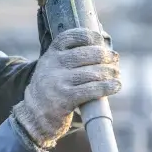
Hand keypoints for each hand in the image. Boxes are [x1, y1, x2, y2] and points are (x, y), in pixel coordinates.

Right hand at [12, 28, 121, 148]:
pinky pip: (91, 89)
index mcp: (51, 54)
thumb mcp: (52, 67)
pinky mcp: (65, 98)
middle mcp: (53, 64)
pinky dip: (107, 87)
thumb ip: (70, 57)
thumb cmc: (51, 89)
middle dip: (104, 55)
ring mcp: (58, 81)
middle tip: (114, 59)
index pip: (70, 37)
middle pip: (86, 54)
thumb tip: (108, 52)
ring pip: (91, 73)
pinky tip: (116, 86)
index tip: (100, 40)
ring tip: (116, 74)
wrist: (34, 115)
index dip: (88, 36)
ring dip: (109, 72)